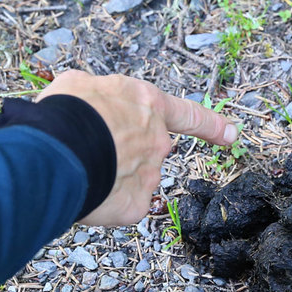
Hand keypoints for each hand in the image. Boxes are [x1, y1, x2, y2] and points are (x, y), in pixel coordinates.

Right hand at [36, 71, 237, 226]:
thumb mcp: (82, 85)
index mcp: (149, 106)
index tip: (232, 134)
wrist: (59, 148)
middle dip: (126, 154)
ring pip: (132, 181)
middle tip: (91, 151)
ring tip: (80, 170)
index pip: (190, 116)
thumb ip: (101, 98)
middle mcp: (157, 141)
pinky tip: (86, 191)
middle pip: (149, 151)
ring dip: (111, 178)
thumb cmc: (68, 110)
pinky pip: (121, 206)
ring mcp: (150, 176)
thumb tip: (94, 107)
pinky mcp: (135, 206)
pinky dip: (104, 202)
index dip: (212, 125)